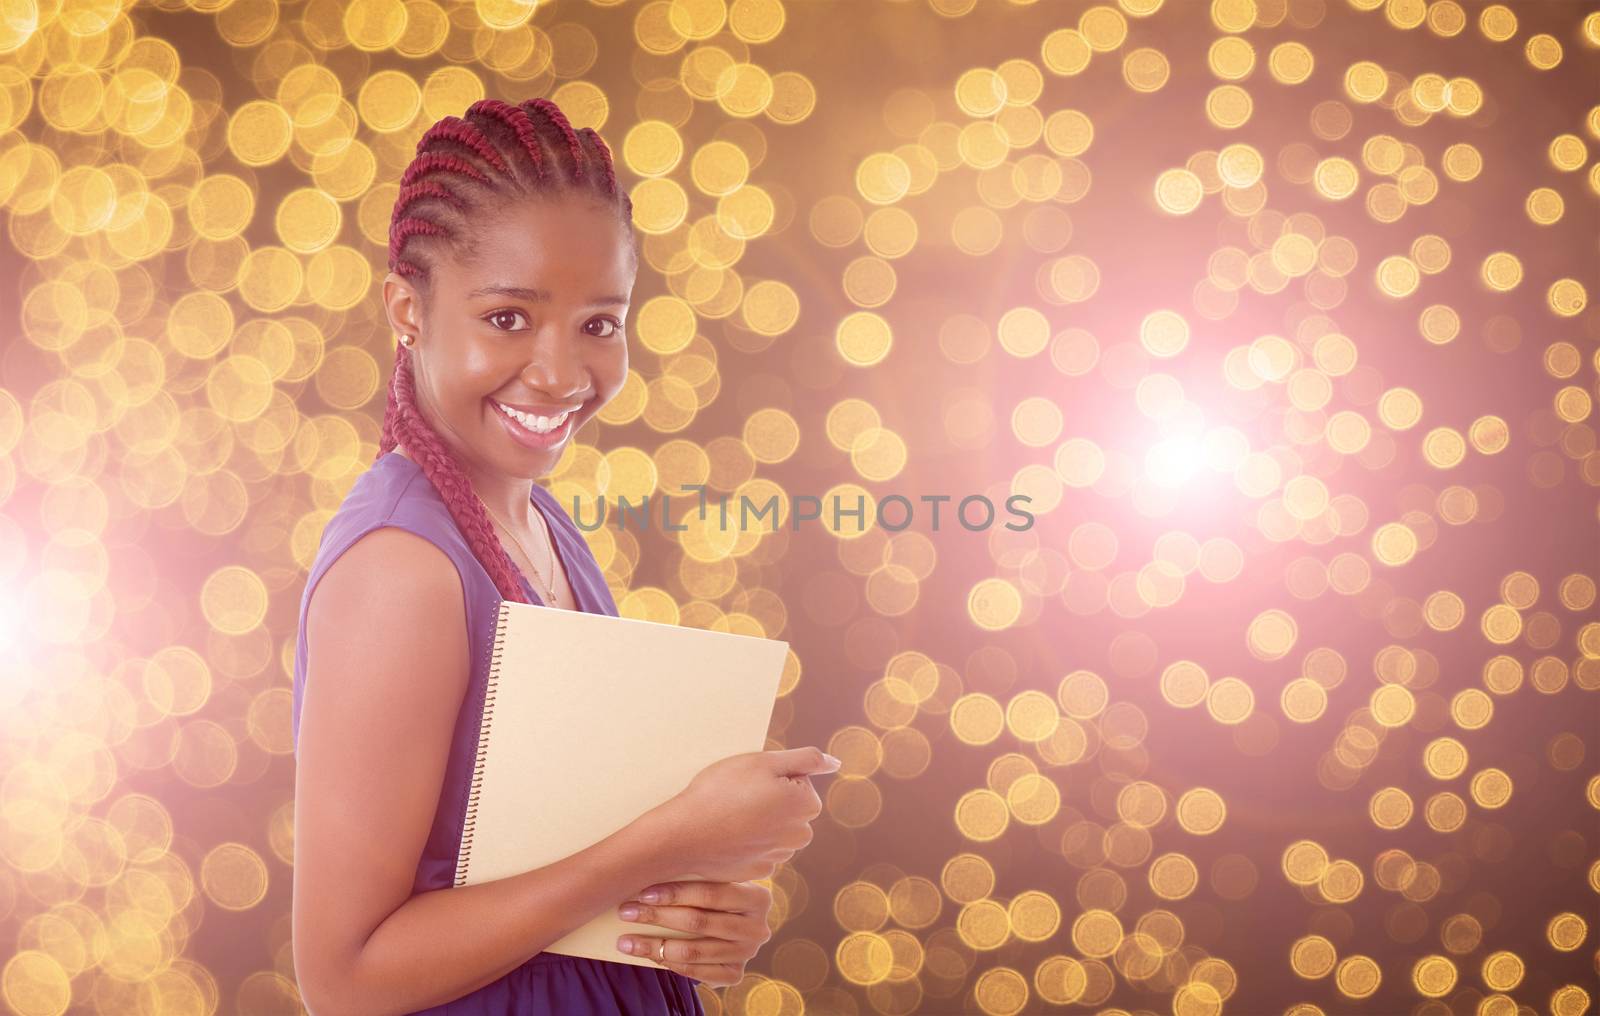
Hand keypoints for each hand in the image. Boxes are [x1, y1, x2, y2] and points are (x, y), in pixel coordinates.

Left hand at [614, 880, 772, 985]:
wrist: (740, 924)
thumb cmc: (720, 894)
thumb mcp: (720, 880)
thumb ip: (699, 876)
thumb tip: (648, 869)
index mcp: (757, 897)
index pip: (710, 894)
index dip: (674, 893)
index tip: (642, 892)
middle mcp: (757, 928)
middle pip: (698, 921)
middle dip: (657, 916)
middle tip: (626, 912)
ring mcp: (747, 954)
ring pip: (692, 950)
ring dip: (654, 946)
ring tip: (626, 942)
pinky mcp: (734, 974)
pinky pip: (695, 971)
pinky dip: (670, 963)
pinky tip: (649, 955)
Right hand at [648, 746, 838, 882]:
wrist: (685, 836)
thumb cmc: (721, 792)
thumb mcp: (764, 761)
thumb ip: (807, 759)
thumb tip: (835, 763)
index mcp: (806, 805)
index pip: (798, 780)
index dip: (772, 776)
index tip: (750, 781)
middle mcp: (800, 834)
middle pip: (789, 806)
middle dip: (769, 798)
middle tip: (737, 796)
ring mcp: (780, 855)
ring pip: (774, 827)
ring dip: (758, 820)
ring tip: (729, 815)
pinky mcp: (760, 869)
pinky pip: (759, 848)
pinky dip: (746, 840)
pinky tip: (726, 835)